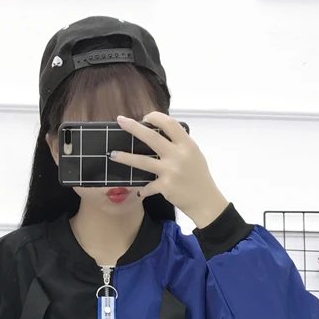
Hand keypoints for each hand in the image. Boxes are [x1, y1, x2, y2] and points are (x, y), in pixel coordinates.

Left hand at [110, 112, 228, 227]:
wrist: (205, 201)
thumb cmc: (199, 177)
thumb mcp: (194, 155)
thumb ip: (180, 145)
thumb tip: (161, 135)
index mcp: (187, 145)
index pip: (170, 123)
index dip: (155, 117)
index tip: (145, 117)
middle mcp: (178, 155)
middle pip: (152, 137)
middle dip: (134, 127)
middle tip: (121, 121)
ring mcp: (170, 171)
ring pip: (142, 161)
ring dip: (125, 157)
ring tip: (112, 154)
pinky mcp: (165, 186)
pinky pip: (148, 185)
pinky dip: (144, 189)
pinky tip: (140, 191)